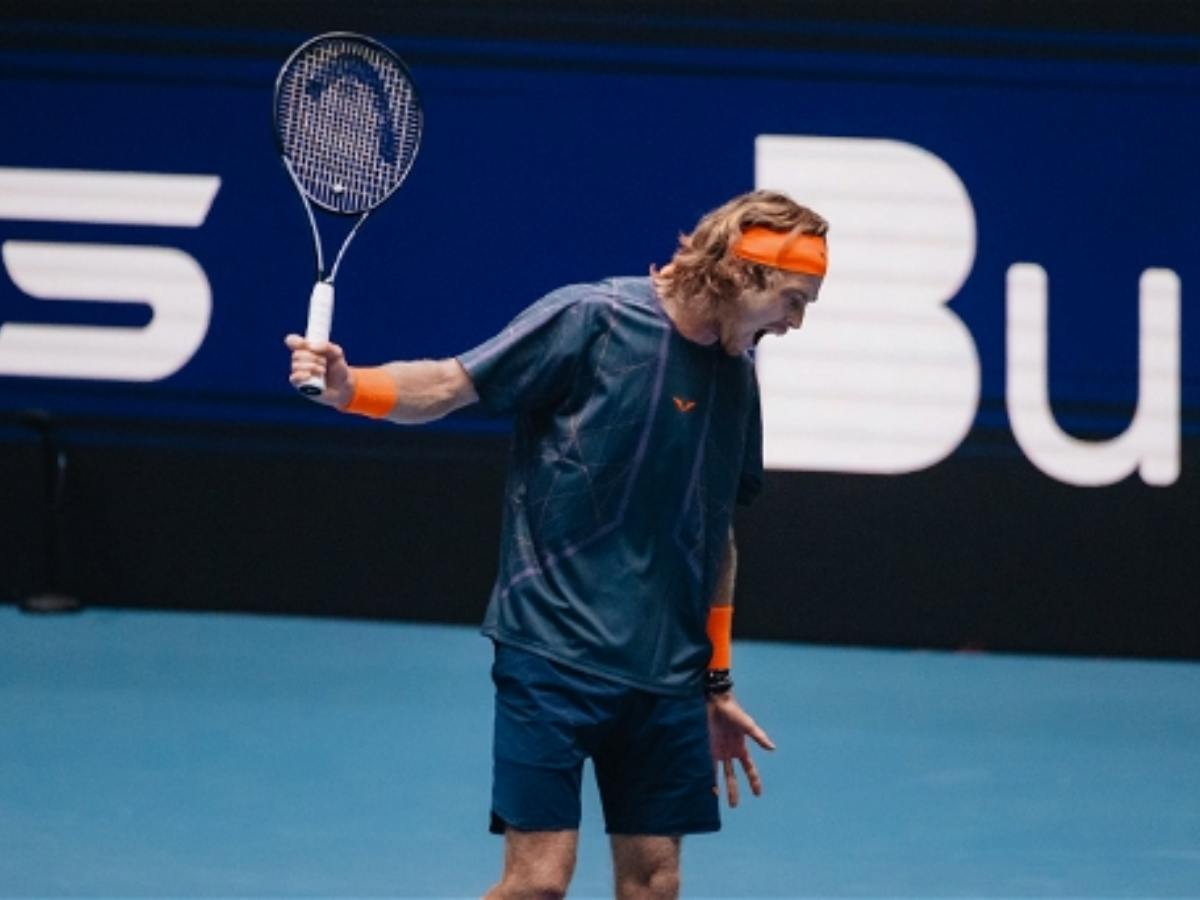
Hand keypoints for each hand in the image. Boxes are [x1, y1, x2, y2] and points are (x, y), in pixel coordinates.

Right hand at [285, 334, 352, 407]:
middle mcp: (300, 360)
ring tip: (323, 371)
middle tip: (324, 362)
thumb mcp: (337, 354)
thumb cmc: (338, 369)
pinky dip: (302, 375)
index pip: (292, 341)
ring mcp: (298, 372)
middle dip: (312, 357)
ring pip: (296, 365)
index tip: (305, 344)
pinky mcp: (299, 384)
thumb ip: (327, 346)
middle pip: (296, 354)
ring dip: (312, 367)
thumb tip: (311, 346)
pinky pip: (294, 377)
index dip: (295, 341)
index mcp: (307, 349)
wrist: (342, 387)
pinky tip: (310, 376)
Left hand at [706, 691, 774, 807]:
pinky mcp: (708, 748)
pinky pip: (708, 765)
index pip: (749, 769)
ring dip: (720, 786)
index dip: (754, 781)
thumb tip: (772, 749)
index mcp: (741, 749)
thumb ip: (759, 737)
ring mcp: (718, 751)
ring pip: (720, 774)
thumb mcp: (748, 726)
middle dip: (733, 790)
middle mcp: (729, 753)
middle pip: (732, 776)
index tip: (758, 794)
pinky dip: (707, 775)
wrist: (716, 703)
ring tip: (718, 800)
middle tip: (734, 806)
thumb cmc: (734, 712)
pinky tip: (705, 786)